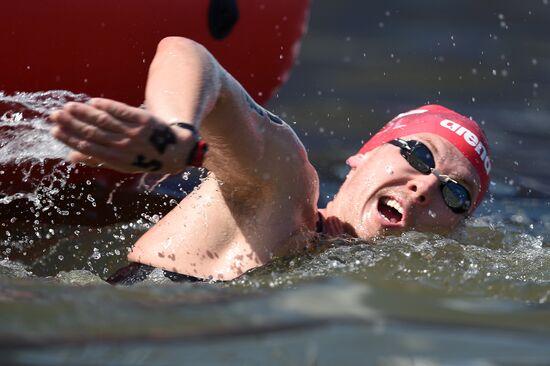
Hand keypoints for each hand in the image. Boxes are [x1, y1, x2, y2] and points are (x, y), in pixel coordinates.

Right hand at [49, 98, 195, 173]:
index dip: (70, 139)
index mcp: (117, 160)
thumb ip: (98, 160)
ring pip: (105, 122)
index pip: (89, 148)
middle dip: (72, 125)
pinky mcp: (145, 120)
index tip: (54, 130)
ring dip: (85, 113)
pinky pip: (124, 112)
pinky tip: (93, 101)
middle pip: (94, 134)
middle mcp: (125, 147)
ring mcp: (136, 133)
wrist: (175, 151)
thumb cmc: (144, 157)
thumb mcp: (123, 164)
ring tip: (69, 106)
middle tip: (55, 115)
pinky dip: (108, 106)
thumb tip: (70, 157)